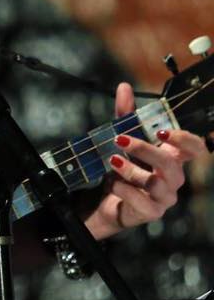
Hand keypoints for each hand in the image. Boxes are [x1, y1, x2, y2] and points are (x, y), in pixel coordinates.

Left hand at [84, 82, 207, 239]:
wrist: (104, 199)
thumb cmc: (121, 168)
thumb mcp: (122, 139)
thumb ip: (126, 116)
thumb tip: (124, 87)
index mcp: (172, 158)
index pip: (195, 148)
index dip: (184, 139)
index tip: (161, 131)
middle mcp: (173, 178)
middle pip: (170, 164)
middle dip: (145, 149)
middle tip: (120, 140)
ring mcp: (164, 197)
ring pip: (156, 183)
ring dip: (132, 171)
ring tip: (112, 161)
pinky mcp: (151, 212)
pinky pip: (142, 201)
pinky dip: (125, 190)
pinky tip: (113, 183)